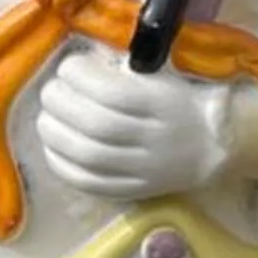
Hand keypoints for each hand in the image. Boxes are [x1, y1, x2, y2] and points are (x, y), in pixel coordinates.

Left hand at [34, 48, 234, 203]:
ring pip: (91, 156)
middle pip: (98, 125)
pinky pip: (92, 184)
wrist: (213, 147)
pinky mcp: (134, 190)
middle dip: (62, 104)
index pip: (115, 93)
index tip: (67, 66)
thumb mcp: (161, 79)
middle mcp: (156, 139)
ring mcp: (145, 169)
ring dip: (57, 134)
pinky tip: (52, 148)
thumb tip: (76, 68)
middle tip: (49, 92)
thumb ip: (123, 73)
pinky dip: (64, 166)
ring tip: (45, 118)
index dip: (82, 78)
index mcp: (165, 104)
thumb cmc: (178, 103)